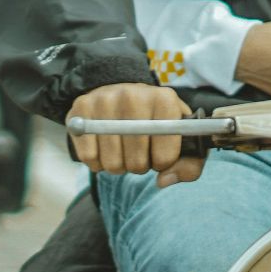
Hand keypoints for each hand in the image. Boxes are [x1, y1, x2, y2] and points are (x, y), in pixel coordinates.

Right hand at [66, 82, 203, 186]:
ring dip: (118, 166)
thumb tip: (164, 180)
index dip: (162, 163)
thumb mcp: (179, 134)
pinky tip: (104, 146)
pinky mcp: (82, 108)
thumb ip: (188, 164)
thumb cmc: (154, 118)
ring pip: (112, 163)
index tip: (159, 154)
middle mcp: (134, 96)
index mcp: (164, 99)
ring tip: (122, 149)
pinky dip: (97, 162)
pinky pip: (89, 157)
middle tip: (138, 151)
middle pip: (137, 162)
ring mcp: (105, 100)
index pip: (166, 156)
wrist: (120, 90)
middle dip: (139, 166)